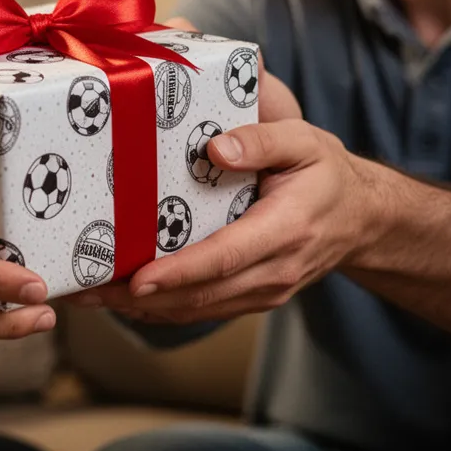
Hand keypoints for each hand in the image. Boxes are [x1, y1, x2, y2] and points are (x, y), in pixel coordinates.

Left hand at [73, 119, 375, 323]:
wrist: (363, 219)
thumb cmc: (326, 174)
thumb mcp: (306, 142)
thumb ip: (263, 141)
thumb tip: (217, 148)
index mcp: (286, 229)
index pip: (227, 257)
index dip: (181, 271)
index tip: (139, 279)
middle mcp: (275, 269)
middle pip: (202, 294)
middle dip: (142, 297)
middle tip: (87, 291)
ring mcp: (265, 291)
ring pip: (198, 310)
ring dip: (143, 308)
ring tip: (91, 297)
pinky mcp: (254, 298)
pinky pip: (204, 310)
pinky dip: (162, 309)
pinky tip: (125, 300)